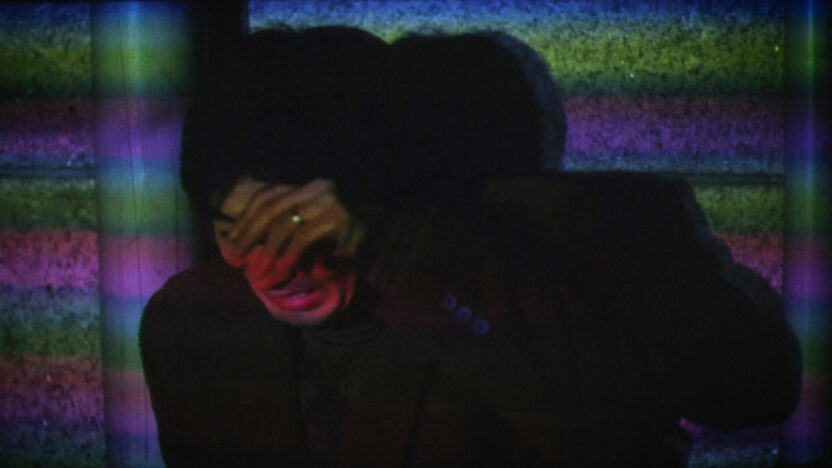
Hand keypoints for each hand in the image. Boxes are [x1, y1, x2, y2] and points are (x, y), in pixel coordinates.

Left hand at [214, 178, 366, 288]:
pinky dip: (288, 257)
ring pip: (284, 223)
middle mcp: (315, 187)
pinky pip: (303, 238)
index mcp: (306, 186)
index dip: (244, 220)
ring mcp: (328, 200)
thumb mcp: (311, 232)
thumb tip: (245, 245)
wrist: (388, 245)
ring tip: (258, 276)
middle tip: (234, 260)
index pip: (266, 196)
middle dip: (247, 234)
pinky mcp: (338, 217)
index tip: (230, 245)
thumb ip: (285, 232)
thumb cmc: (345, 243)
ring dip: (266, 253)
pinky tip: (281, 273)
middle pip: (270, 206)